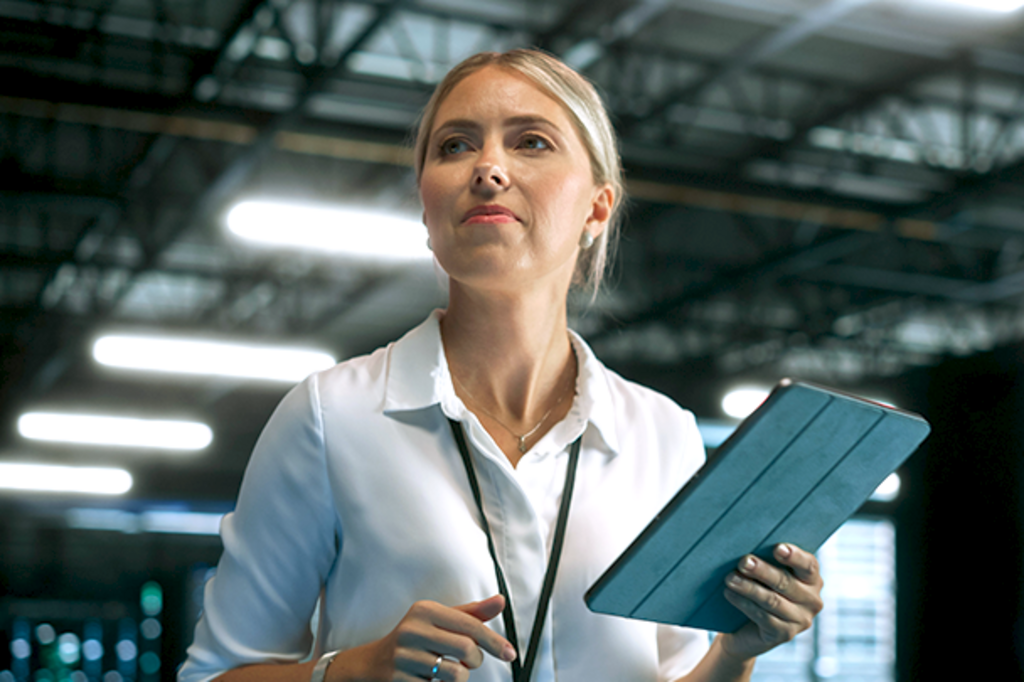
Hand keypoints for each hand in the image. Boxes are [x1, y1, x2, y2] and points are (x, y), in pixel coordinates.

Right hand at [331, 595, 516, 680]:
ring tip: (446, 671)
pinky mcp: (399, 680)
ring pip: (456, 674)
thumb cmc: (415, 639)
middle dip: (475, 660)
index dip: (494, 641)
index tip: (510, 653)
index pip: (470, 624)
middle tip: (468, 662)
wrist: (371, 664)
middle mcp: (412, 629)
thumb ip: (471, 613)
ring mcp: (403, 656)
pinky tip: (428, 679)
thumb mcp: (439, 621)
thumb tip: (501, 600)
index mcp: (424, 610)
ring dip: (460, 678)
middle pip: (466, 649)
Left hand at [719, 543, 823, 661]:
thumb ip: (765, 558)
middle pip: (786, 582)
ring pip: (772, 600)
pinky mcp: (784, 635)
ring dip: (749, 588)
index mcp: (812, 578)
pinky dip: (745, 604)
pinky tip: (730, 594)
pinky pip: (764, 617)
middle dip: (762, 570)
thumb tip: (747, 542)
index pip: (808, 565)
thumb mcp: (766, 572)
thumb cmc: (758, 586)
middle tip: (743, 561)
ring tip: (730, 578)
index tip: (777, 548)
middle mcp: (812, 600)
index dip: (794, 556)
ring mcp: (801, 620)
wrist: (745, 627)